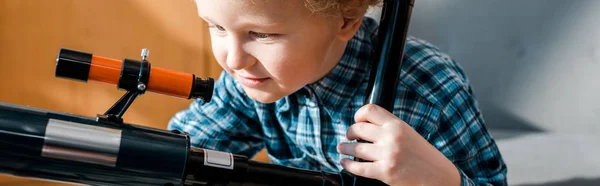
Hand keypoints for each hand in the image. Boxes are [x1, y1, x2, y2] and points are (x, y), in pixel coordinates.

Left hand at [337, 104, 460, 185]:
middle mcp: (391, 137)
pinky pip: (359, 167)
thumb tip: (365, 128)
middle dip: (349, 132)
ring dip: (345, 148)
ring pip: (355, 148)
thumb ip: (389, 128)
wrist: (438, 176)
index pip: (370, 111)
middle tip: (348, 137)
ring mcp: (388, 155)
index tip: (356, 121)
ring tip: (342, 148)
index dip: (358, 115)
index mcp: (397, 125)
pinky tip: (345, 162)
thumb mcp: (408, 134)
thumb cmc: (422, 156)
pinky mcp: (385, 172)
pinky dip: (348, 164)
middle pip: (358, 129)